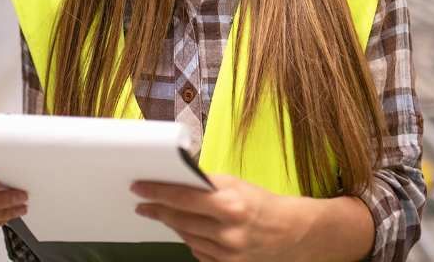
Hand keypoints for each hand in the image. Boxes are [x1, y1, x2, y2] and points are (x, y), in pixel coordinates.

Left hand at [132, 174, 304, 261]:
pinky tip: (187, 229)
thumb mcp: (237, 185)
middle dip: (158, 209)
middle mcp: (228, 233)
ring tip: (162, 212)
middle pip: (180, 220)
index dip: (157, 192)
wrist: (294, 234)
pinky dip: (190, 239)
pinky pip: (198, 252)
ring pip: (186, 237)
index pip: (183, 197)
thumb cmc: (263, 203)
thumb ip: (207, 184)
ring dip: (172, 223)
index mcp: (231, 205)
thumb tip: (175, 179)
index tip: (139, 187)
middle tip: (142, 202)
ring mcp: (227, 254)